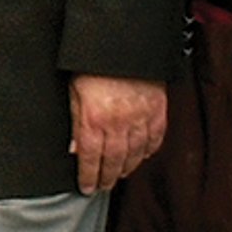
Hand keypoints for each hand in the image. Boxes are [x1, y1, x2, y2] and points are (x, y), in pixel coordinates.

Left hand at [68, 73, 165, 194]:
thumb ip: (75, 123)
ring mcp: (141, 118)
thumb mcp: (73, 93)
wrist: (121, 43)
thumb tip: (74, 149)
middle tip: (102, 186)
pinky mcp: (158, 111)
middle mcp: (119, 123)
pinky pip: (155, 139)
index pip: (90, 159)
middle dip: (107, 178)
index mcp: (94, 119)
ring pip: (136, 154)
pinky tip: (141, 157)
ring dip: (127, 168)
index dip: (88, 177)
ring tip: (118, 175)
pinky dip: (148, 152)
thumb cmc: (92, 65)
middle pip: (114, 161)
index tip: (86, 188)